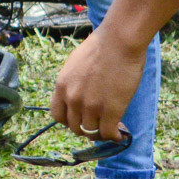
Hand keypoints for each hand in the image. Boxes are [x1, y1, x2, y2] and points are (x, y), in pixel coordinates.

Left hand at [49, 27, 147, 141]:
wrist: (119, 41)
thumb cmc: (101, 46)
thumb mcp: (76, 64)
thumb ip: (74, 81)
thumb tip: (80, 92)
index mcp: (62, 86)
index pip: (57, 116)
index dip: (68, 121)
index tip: (79, 119)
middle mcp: (72, 99)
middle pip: (74, 127)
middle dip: (86, 128)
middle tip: (99, 125)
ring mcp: (91, 106)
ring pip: (91, 132)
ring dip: (102, 134)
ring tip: (112, 129)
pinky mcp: (111, 111)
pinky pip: (109, 133)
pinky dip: (115, 137)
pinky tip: (121, 134)